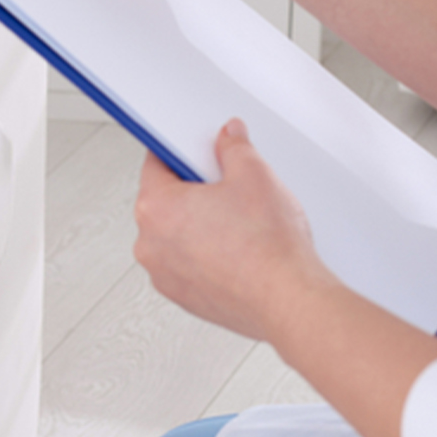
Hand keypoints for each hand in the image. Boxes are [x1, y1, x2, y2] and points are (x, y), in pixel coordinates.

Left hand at [132, 118, 337, 342]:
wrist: (287, 299)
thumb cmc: (266, 248)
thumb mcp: (254, 174)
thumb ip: (234, 147)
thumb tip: (228, 138)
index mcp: (154, 207)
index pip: (156, 162)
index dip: (182, 150)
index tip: (197, 150)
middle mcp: (149, 244)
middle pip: (166, 200)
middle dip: (195, 189)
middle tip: (230, 188)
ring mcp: (164, 274)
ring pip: (177, 234)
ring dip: (201, 224)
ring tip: (239, 223)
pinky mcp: (184, 296)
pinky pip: (188, 263)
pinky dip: (207, 254)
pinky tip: (239, 249)